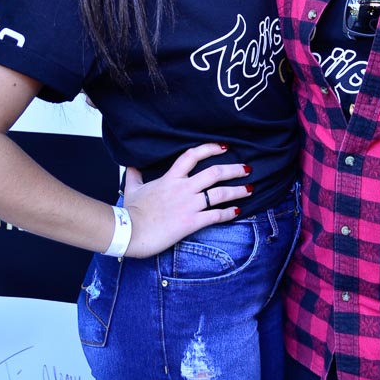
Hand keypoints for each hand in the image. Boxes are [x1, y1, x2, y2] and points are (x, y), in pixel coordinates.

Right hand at [121, 144, 251, 257]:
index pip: (192, 156)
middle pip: (214, 173)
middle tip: (247, 169)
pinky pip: (216, 215)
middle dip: (234, 170)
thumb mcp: (132, 188)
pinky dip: (229, 213)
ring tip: (250, 189)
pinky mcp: (191, 222)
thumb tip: (132, 166)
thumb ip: (135, 175)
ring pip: (220, 193)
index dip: (210, 148)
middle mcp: (183, 188)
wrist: (129, 232)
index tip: (224, 147)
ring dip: (238, 190)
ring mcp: (188, 205)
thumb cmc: (130, 212)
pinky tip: (238, 211)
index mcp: (170, 178)